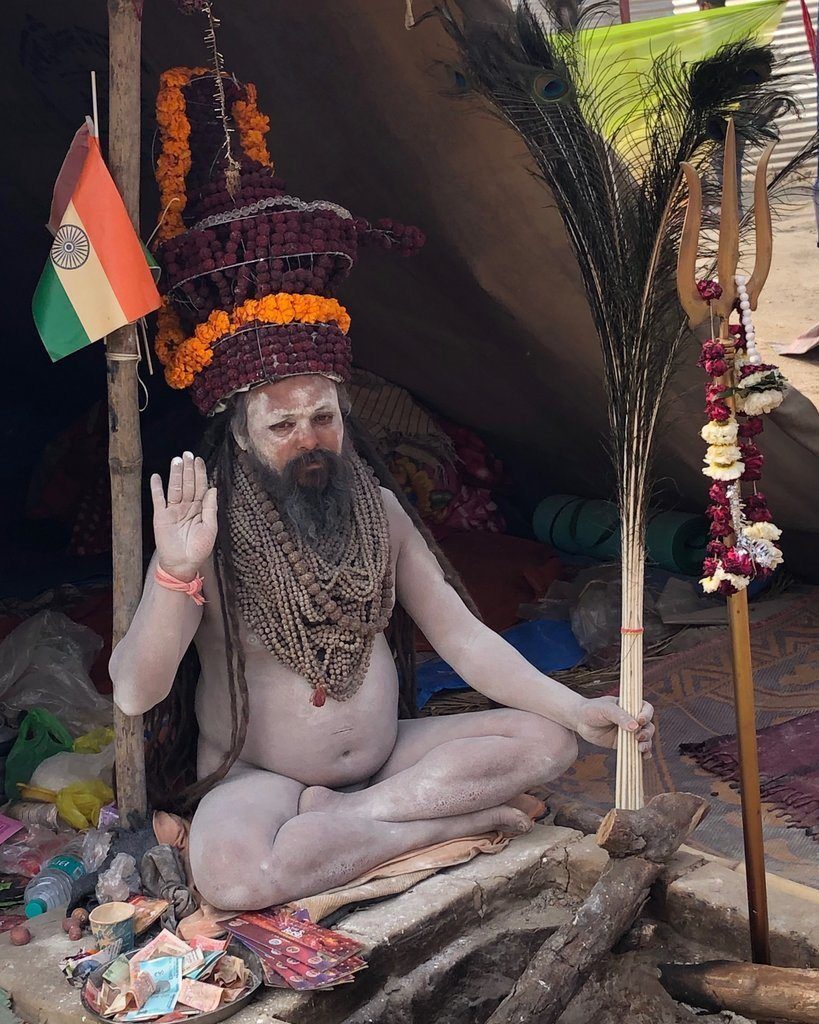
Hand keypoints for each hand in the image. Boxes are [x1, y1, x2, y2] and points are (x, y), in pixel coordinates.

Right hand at [151, 452, 216, 580]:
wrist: (182, 564)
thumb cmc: (199, 549)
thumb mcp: (210, 529)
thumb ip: (210, 508)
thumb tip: (213, 488)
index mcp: (200, 509)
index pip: (200, 487)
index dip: (200, 473)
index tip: (199, 460)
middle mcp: (186, 507)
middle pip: (188, 484)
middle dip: (188, 469)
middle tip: (187, 454)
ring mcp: (173, 511)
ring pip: (175, 488)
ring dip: (175, 474)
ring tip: (176, 460)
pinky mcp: (161, 516)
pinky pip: (158, 500)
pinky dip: (156, 488)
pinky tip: (156, 476)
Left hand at [574, 696, 654, 757]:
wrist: (580, 721)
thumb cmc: (593, 710)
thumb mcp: (606, 710)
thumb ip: (620, 717)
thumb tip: (635, 727)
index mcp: (631, 706)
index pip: (646, 709)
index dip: (647, 715)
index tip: (640, 721)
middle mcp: (633, 719)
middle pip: (648, 726)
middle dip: (647, 732)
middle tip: (638, 737)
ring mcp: (629, 732)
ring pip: (645, 739)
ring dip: (646, 744)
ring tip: (640, 748)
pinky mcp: (624, 744)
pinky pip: (637, 750)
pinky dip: (643, 753)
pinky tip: (644, 757)